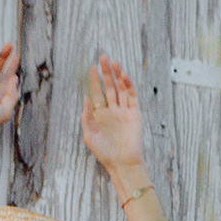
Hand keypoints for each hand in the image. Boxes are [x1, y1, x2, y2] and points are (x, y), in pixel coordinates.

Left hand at [80, 53, 145, 181]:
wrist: (123, 164)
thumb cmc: (105, 153)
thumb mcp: (89, 135)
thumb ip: (86, 116)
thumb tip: (85, 97)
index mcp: (100, 115)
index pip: (97, 93)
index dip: (94, 80)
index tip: (91, 67)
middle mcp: (112, 111)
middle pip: (109, 86)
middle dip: (105, 72)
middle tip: (102, 57)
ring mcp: (124, 111)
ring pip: (121, 89)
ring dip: (117, 75)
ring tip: (114, 62)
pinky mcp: (135, 114)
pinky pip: (132, 97)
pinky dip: (128, 86)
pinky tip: (123, 76)